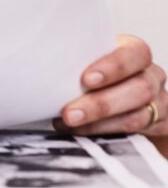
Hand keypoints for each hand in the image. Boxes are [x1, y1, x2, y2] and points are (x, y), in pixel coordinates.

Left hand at [55, 35, 166, 149]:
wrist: (123, 101)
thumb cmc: (97, 73)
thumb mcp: (88, 59)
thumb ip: (73, 58)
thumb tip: (32, 61)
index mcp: (134, 52)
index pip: (135, 53)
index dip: (113, 66)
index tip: (86, 79)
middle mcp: (151, 75)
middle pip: (138, 89)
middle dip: (101, 104)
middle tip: (69, 112)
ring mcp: (159, 102)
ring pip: (137, 116)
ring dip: (99, 124)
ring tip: (69, 124)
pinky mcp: (159, 127)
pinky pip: (138, 135)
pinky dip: (105, 135)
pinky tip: (81, 134)